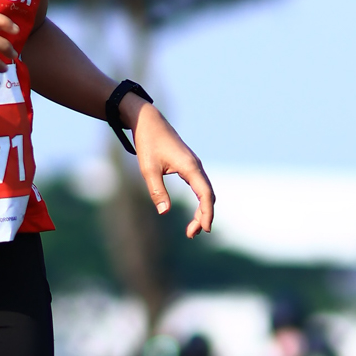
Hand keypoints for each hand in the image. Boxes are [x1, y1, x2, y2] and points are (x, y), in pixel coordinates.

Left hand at [126, 96, 214, 237]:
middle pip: (208, 195)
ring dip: (201, 210)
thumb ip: (156, 191)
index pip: (205, 194)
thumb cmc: (148, 143)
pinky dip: (199, 200)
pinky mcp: (188, 165)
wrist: (148, 121)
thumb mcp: (148, 169)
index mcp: (190, 167)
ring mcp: (194, 165)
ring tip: (192, 229)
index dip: (206, 213)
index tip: (204, 229)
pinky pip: (199, 186)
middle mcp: (196, 166)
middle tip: (191, 234)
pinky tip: (195, 212)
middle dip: (203, 216)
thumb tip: (164, 212)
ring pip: (205, 191)